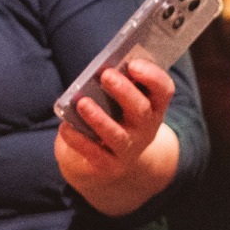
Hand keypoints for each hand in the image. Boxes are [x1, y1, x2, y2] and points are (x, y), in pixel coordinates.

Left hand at [55, 59, 179, 214]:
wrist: (109, 163)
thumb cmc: (111, 119)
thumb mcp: (118, 103)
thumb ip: (114, 86)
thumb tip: (96, 73)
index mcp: (152, 108)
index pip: (163, 90)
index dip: (152, 76)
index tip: (134, 64)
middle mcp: (145, 129)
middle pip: (141, 110)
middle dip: (125, 91)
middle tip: (107, 74)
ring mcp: (129, 149)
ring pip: (118, 135)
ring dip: (100, 119)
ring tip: (82, 103)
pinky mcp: (109, 165)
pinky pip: (94, 154)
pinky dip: (78, 139)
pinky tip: (66, 127)